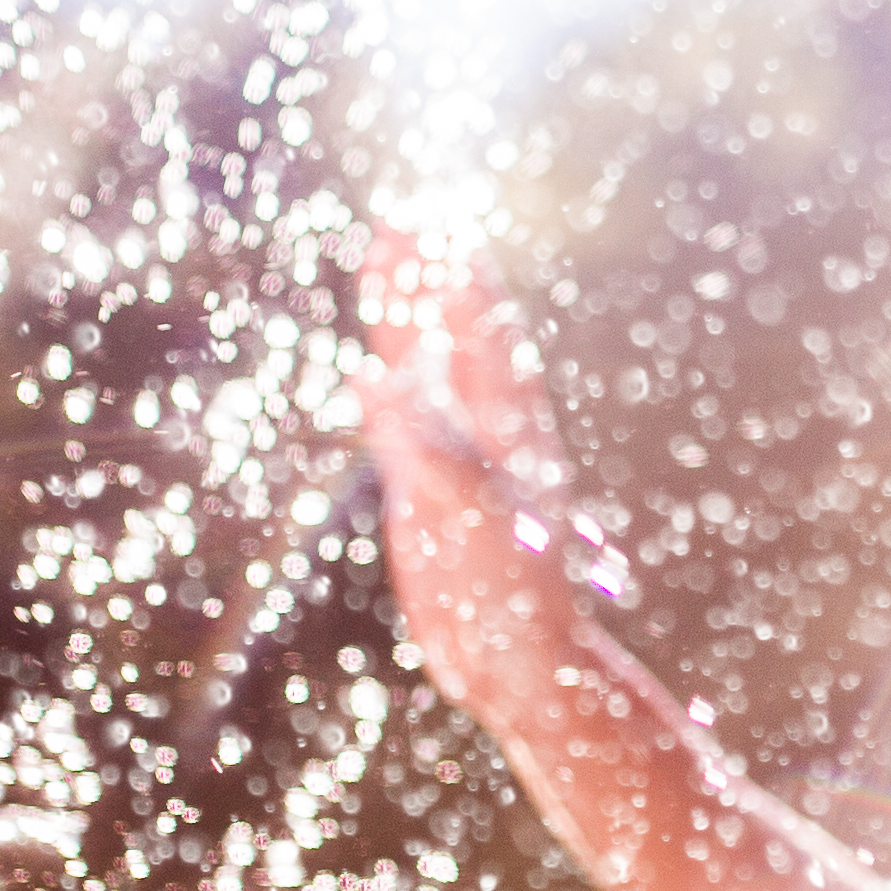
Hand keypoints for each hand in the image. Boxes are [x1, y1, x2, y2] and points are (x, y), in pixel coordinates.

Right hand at [361, 218, 629, 719]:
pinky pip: (406, 428)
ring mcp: (458, 464)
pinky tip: (368, 372)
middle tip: (401, 216)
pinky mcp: (431, 500)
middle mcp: (486, 439)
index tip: (434, 227)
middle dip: (424, 280)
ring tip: (383, 261)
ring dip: (404, 320)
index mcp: (508, 435)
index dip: (456, 285)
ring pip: (426, 375)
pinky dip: (387, 390)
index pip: (481, 339)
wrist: (523, 673)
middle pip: (450, 340)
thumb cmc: (514, 605)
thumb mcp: (469, 522)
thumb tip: (380, 376)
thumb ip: (425, 450)